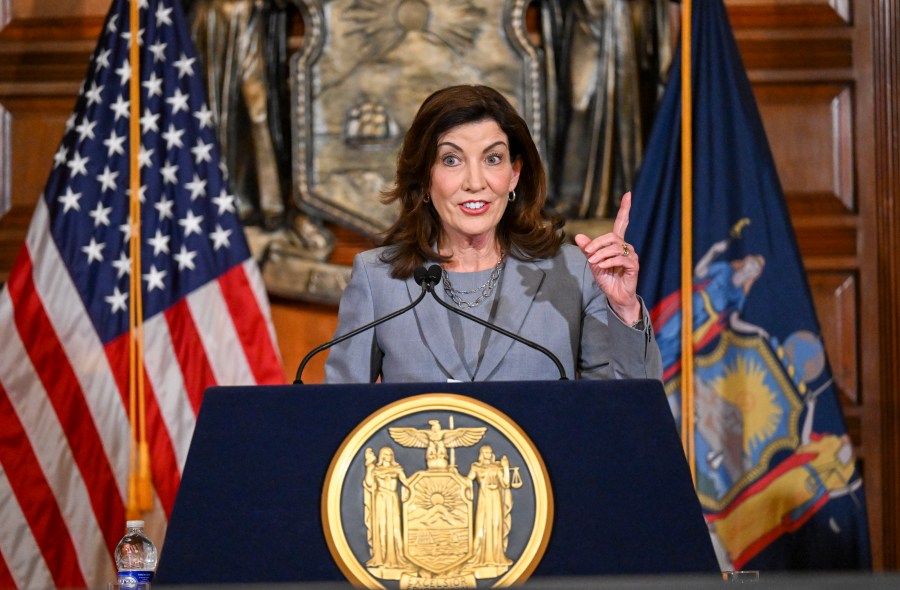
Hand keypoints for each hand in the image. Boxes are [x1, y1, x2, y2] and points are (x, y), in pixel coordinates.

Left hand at [574, 192, 641, 324]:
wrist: (615, 295)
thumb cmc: (606, 278)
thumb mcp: (593, 262)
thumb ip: (587, 249)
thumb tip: (578, 236)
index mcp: (617, 243)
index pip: (622, 222)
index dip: (625, 208)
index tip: (628, 194)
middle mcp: (626, 246)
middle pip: (612, 236)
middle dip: (597, 243)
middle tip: (588, 254)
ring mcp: (632, 255)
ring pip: (615, 247)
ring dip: (601, 254)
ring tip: (593, 263)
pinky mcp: (634, 265)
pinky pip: (621, 258)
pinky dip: (608, 261)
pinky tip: (601, 266)